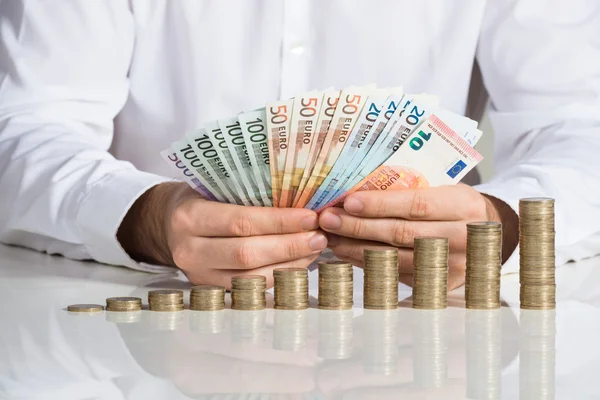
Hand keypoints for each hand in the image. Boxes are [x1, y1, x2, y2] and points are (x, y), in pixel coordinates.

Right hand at [118, 182, 326, 286]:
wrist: (165, 225)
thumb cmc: (197, 198)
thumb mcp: (212, 186)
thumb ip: (247, 193)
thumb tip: (300, 197)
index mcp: (189, 217)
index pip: (241, 222)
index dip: (279, 222)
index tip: (310, 216)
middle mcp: (190, 251)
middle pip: (247, 254)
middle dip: (290, 246)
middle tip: (319, 236)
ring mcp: (199, 275)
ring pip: (251, 278)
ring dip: (290, 265)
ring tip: (315, 249)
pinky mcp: (211, 289)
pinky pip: (251, 288)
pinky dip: (280, 276)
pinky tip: (299, 262)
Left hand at [318, 184, 517, 288]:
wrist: (487, 236)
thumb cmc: (455, 206)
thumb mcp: (444, 188)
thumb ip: (410, 190)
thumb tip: (356, 190)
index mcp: (464, 207)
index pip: (416, 205)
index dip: (380, 205)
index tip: (348, 201)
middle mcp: (461, 239)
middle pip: (401, 234)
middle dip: (359, 226)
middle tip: (327, 218)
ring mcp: (451, 267)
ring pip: (395, 259)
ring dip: (356, 248)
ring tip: (330, 236)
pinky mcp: (438, 285)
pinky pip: (395, 274)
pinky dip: (367, 262)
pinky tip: (347, 252)